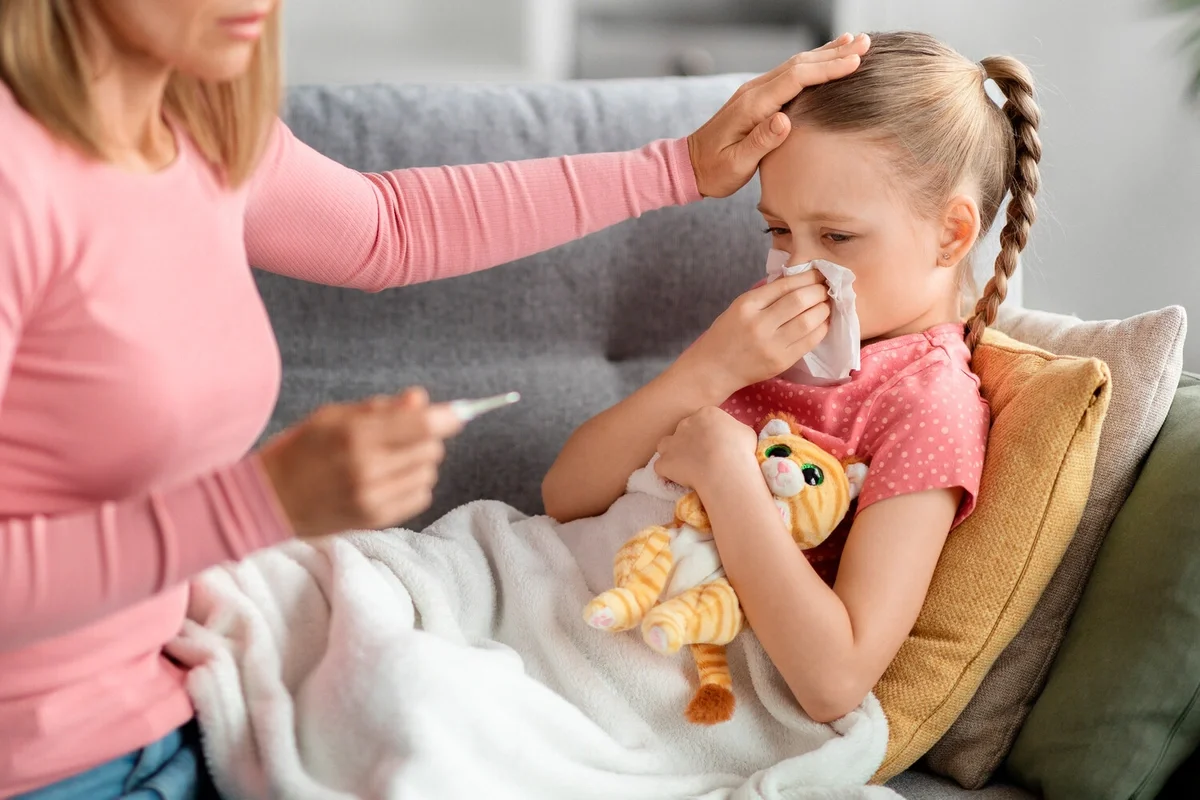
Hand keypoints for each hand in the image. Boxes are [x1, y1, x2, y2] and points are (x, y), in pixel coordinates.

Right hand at [257, 388, 461, 536]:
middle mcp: (368, 470)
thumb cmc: (300, 450)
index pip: (423, 426)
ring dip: (418, 463)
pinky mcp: (376, 520)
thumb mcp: (333, 416)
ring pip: (429, 473)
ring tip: (389, 460)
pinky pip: (421, 497)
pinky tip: (389, 479)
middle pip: (432, 450)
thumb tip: (422, 400)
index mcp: (355, 436)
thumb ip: (381, 408)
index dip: (447, 417)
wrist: (269, 500)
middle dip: (425, 438)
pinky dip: (413, 485)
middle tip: (402, 437)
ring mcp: (373, 499)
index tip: (456, 413)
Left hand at [655, 407, 757, 491]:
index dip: (708, 433)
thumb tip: (734, 435)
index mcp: (706, 414)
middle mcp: (685, 424)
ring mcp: (672, 443)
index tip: (715, 445)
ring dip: (672, 453)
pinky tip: (677, 480)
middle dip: (690, 442)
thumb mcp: (746, 432)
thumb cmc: (740, 449)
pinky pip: (661, 467)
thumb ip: (735, 430)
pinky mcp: (664, 462)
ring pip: (665, 444)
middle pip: (684, 430)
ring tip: (684, 466)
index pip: (702, 420)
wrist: (724, 468)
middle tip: (703, 458)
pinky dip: (667, 473)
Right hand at [672, 271, 831, 397]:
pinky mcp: (781, 361)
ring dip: (823, 309)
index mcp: (747, 305)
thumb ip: (766, 295)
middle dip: (819, 291)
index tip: (820, 274)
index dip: (808, 277)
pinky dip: (821, 328)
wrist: (713, 369)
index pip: (785, 284)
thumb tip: (800, 281)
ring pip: (809, 320)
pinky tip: (822, 322)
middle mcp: (759, 323)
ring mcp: (771, 344)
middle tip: (826, 288)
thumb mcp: (739, 307)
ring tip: (826, 304)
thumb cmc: (726, 335)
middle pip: (800, 300)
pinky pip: (810, 341)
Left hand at [686, 33, 869, 197]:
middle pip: (799, 65)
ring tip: (854, 43)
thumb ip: (760, 142)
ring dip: (826, 54)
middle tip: (865, 43)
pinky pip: (790, 75)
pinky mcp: (757, 97)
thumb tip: (785, 120)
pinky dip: (812, 64)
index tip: (854, 62)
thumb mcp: (736, 164)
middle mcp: (754, 92)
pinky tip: (826, 60)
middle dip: (834, 54)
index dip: (826, 69)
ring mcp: (755, 91)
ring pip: (796, 65)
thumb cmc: (713, 171)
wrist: (689, 166)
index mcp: (752, 105)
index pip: (796, 79)